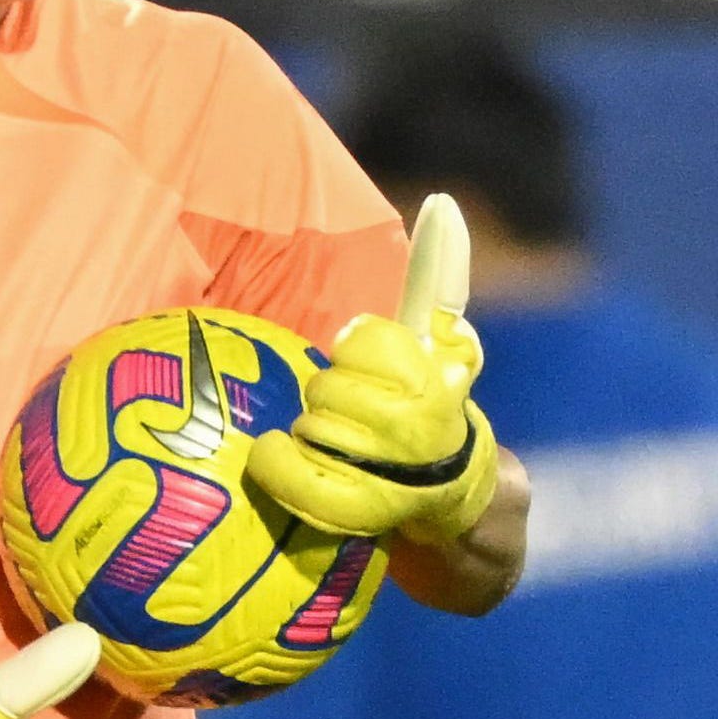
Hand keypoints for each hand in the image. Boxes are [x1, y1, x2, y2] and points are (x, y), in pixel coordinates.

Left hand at [246, 194, 500, 546]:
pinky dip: (276, 464)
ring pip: (311, 424)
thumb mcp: (441, 347)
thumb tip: (440, 206)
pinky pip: (297, 478)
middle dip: (328, 390)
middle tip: (341, 406)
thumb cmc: (429, 410)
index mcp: (437, 378)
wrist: (446, 499)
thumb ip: (435, 286)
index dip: (353, 346)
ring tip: (327, 439)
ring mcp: (388, 471)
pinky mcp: (358, 511)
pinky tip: (271, 453)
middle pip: (330, 384)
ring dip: (308, 428)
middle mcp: (417, 423)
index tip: (357, 355)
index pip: (366, 340)